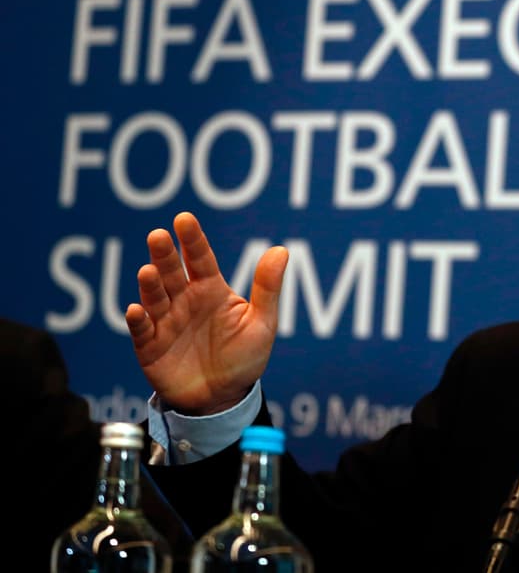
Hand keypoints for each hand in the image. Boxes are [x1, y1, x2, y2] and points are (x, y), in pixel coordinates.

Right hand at [125, 212, 287, 415]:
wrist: (225, 399)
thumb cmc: (244, 357)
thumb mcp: (262, 323)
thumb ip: (267, 288)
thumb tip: (281, 249)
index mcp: (211, 290)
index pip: (200, 259)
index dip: (193, 240)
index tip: (184, 219)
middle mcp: (185, 301)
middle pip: (173, 272)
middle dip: (165, 255)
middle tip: (159, 236)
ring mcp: (166, 322)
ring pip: (155, 297)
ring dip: (150, 285)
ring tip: (149, 271)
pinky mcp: (151, 347)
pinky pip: (142, 331)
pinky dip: (138, 321)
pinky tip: (137, 311)